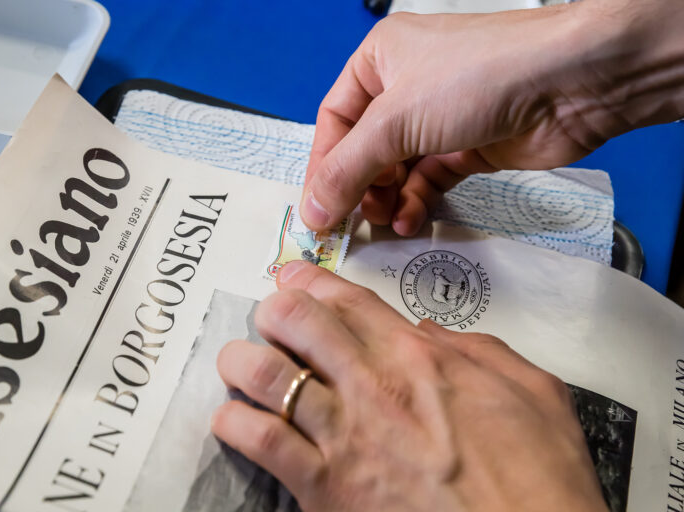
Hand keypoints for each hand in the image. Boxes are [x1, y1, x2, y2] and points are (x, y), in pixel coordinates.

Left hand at [212, 261, 607, 511]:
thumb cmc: (539, 479)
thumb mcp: (533, 392)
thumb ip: (481, 351)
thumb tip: (432, 335)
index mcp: (420, 358)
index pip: (347, 301)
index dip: (309, 282)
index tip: (290, 278)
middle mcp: (373, 385)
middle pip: (297, 323)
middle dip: (273, 311)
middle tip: (270, 319)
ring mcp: (344, 436)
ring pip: (266, 375)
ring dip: (242, 362)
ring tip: (239, 363)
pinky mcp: (324, 488)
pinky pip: (262, 444)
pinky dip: (235, 425)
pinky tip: (232, 420)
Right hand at [300, 0, 683, 235]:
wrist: (571, 83)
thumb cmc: (481, 75)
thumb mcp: (395, 121)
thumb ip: (347, 171)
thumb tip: (311, 212)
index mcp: (379, 61)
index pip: (334, 123)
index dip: (322, 168)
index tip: (316, 210)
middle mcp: (406, 87)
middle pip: (364, 150)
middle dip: (358, 188)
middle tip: (352, 222)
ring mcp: (440, 119)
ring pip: (396, 170)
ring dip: (387, 201)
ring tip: (385, 223)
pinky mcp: (468, 147)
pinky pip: (428, 180)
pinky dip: (417, 202)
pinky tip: (411, 220)